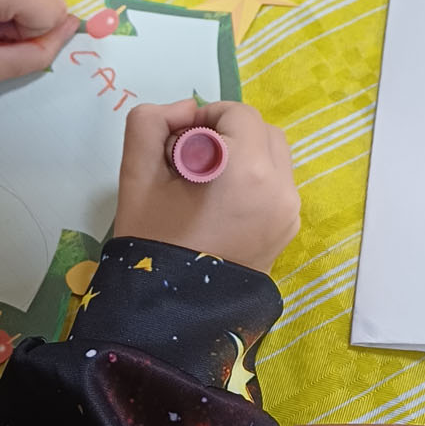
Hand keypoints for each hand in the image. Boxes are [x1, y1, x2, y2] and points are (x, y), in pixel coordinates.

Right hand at [114, 99, 299, 274]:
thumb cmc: (152, 242)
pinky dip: (252, 180)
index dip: (205, 116)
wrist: (171, 314)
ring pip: (273, 157)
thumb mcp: (135, 175)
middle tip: (189, 158)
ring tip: (204, 182)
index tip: (178, 139)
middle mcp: (281, 190)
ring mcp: (289, 213)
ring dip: (242, 154)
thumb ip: (150, 123)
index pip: (238, 114)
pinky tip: (218, 205)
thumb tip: (184, 111)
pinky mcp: (287, 231)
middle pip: (262, 131)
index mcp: (250, 172)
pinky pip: (276, 186)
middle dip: (227, 133)